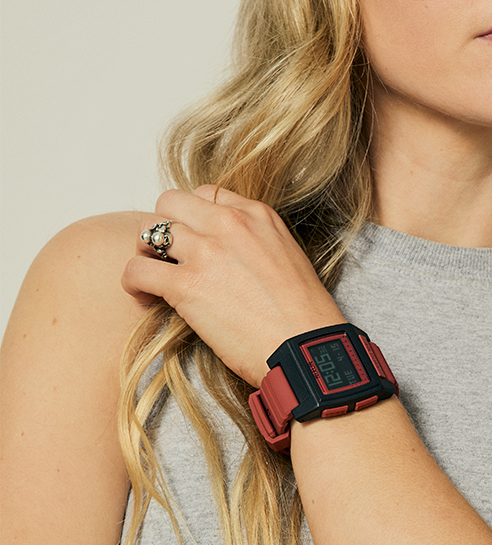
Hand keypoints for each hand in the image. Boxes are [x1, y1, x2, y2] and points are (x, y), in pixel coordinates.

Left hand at [121, 186, 343, 386]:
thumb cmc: (304, 318)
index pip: (207, 195)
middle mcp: (229, 223)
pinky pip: (137, 270)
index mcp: (258, 215)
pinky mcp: (185, 285)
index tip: (196, 241)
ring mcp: (205, 251)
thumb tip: (232, 256)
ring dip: (145, 254)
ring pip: (148, 232)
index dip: (194, 218)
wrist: (306, 349)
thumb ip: (257, 243)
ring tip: (153, 277)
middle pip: (170, 203)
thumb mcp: (289, 259)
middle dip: (164, 227)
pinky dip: (133, 283)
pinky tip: (144, 298)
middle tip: (168, 256)